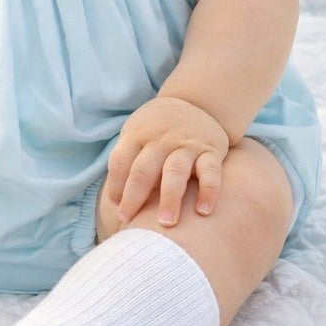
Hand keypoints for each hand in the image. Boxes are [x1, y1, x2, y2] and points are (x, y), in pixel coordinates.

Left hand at [106, 96, 229, 226]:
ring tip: (166, 223)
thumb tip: (116, 201)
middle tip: (128, 220)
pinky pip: (210, 172)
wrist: (198, 102)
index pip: (120, 161)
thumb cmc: (158, 129)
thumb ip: (128, 161)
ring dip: (169, 199)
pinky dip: (208, 191)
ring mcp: (186, 145)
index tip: (117, 208)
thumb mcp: (138, 133)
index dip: (116, 185)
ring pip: (174, 172)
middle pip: (143, 170)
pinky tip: (203, 212)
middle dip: (134, 197)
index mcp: (138, 135)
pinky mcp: (210, 151)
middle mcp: (161, 140)